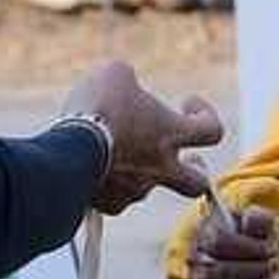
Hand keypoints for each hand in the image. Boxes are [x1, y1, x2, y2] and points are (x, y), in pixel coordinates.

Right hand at [60, 61, 224, 213]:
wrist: (65, 151)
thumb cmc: (96, 107)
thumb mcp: (115, 74)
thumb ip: (127, 78)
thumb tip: (122, 83)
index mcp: (171, 133)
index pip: (213, 131)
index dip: (207, 115)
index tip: (188, 103)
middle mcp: (161, 167)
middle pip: (198, 184)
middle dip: (196, 172)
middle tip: (189, 160)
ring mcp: (135, 190)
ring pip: (146, 186)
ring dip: (138, 170)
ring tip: (113, 149)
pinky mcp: (108, 204)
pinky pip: (115, 197)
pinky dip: (108, 184)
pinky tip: (92, 168)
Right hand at [189, 201, 278, 278]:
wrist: (246, 257)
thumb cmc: (253, 238)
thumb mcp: (259, 222)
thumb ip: (258, 218)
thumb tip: (250, 222)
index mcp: (205, 236)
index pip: (219, 243)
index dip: (249, 247)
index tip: (271, 248)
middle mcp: (197, 262)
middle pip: (220, 270)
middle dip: (254, 269)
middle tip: (274, 265)